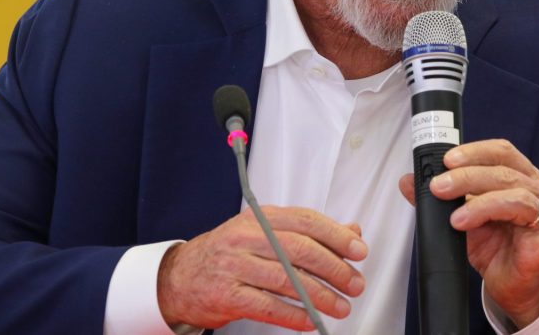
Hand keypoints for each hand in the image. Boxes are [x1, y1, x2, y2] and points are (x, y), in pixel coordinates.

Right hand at [156, 206, 367, 329]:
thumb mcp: (265, 234)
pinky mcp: (226, 294)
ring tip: (340, 306)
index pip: (305, 220)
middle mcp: (246, 237)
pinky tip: (311, 320)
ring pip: (286, 279)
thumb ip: (307, 233)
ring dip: (320, 296)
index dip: (336, 236)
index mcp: (260, 218)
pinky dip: (293, 315)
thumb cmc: (228, 254)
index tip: (359, 250)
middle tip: (355, 283)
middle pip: (299, 249)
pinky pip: (267, 306)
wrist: (179, 277)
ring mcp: (234, 265)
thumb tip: (351, 233)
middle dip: (334, 268)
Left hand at [399, 139, 538, 328]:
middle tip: (437, 185)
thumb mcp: (461, 219)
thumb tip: (409, 181)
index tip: (445, 159)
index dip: (473, 151)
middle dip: (465, 173)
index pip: (500, 151)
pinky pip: (519, 210)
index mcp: (520, 177)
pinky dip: (487, 210)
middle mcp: (536, 189)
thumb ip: (439, 199)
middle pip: (502, 166)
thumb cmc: (496, 251)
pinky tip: (464, 221)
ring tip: (450, 212)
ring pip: (510, 185)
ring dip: (473, 193)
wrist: (513, 290)